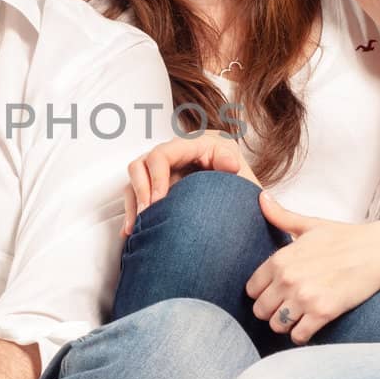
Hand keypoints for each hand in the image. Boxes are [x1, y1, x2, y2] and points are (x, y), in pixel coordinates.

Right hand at [123, 133, 258, 236]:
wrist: (246, 204)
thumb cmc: (244, 188)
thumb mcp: (244, 179)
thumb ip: (237, 169)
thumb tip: (229, 164)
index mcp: (197, 145)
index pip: (163, 154)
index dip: (156, 177)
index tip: (158, 202)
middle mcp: (177, 154)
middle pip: (142, 163)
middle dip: (141, 190)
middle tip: (146, 215)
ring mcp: (166, 169)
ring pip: (135, 179)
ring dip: (134, 203)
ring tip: (138, 228)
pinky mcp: (160, 185)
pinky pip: (136, 194)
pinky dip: (133, 212)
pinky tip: (133, 232)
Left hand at [246, 194, 379, 343]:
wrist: (378, 252)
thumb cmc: (344, 238)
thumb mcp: (309, 225)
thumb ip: (281, 216)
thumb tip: (261, 196)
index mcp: (280, 259)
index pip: (251, 289)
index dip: (262, 293)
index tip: (275, 293)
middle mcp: (287, 279)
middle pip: (260, 311)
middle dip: (271, 311)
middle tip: (286, 307)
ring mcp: (304, 297)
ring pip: (276, 325)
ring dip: (285, 324)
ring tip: (298, 317)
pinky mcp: (323, 312)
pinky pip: (298, 336)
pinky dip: (302, 335)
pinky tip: (310, 326)